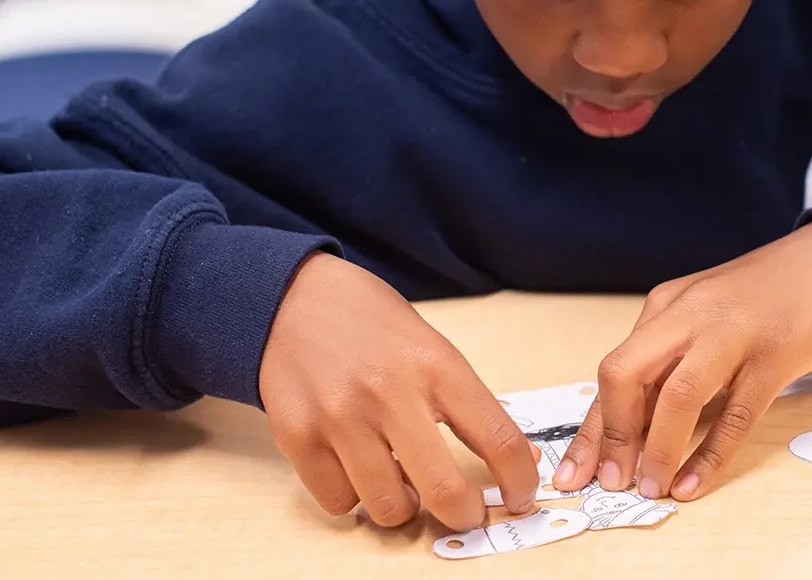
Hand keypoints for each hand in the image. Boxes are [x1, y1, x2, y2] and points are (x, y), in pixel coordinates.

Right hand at [258, 253, 538, 530]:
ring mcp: (340, 417)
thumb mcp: (430, 345)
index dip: (518, 480)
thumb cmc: (369, 322)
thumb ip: (466, 401)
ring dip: (404, 507)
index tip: (520, 498)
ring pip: (389, 508)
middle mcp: (389, 392)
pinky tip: (357, 469)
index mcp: (435, 364)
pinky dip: (354, 497)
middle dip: (464, 514)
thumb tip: (514, 458)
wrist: (291, 297)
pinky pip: (338, 502)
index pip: (496, 437)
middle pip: (444, 489)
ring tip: (402, 483)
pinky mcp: (297, 436)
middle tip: (464, 511)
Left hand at [553, 221, 811, 500]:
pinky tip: (693, 483)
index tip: (573, 473)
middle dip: (610, 433)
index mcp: (668, 305)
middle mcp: (692, 314)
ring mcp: (734, 333)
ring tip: (650, 488)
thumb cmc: (766, 297)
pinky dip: (710, 455)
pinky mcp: (775, 356)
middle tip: (610, 481)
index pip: (615, 371)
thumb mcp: (706, 316)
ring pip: (678, 394)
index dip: (591, 428)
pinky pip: (736, 415)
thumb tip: (633, 430)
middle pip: (627, 372)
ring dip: (657, 448)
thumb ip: (672, 359)